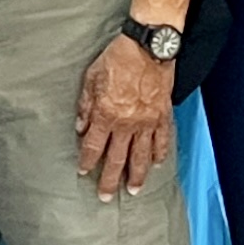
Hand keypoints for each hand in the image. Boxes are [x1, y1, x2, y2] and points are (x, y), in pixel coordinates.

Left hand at [74, 34, 176, 198]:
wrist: (148, 47)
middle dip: (110, 180)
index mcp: (106, 115)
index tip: (84, 171)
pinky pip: (162, 141)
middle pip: (116, 159)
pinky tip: (158, 164)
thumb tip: (80, 127)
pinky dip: (160, 154)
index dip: (87, 161)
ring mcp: (147, 122)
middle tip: (106, 196)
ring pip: (141, 156)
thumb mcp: (91, 79)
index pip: (93, 146)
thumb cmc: (118, 59)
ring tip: (134, 190)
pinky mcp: (163, 116)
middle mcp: (127, 124)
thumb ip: (86, 106)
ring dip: (137, 176)